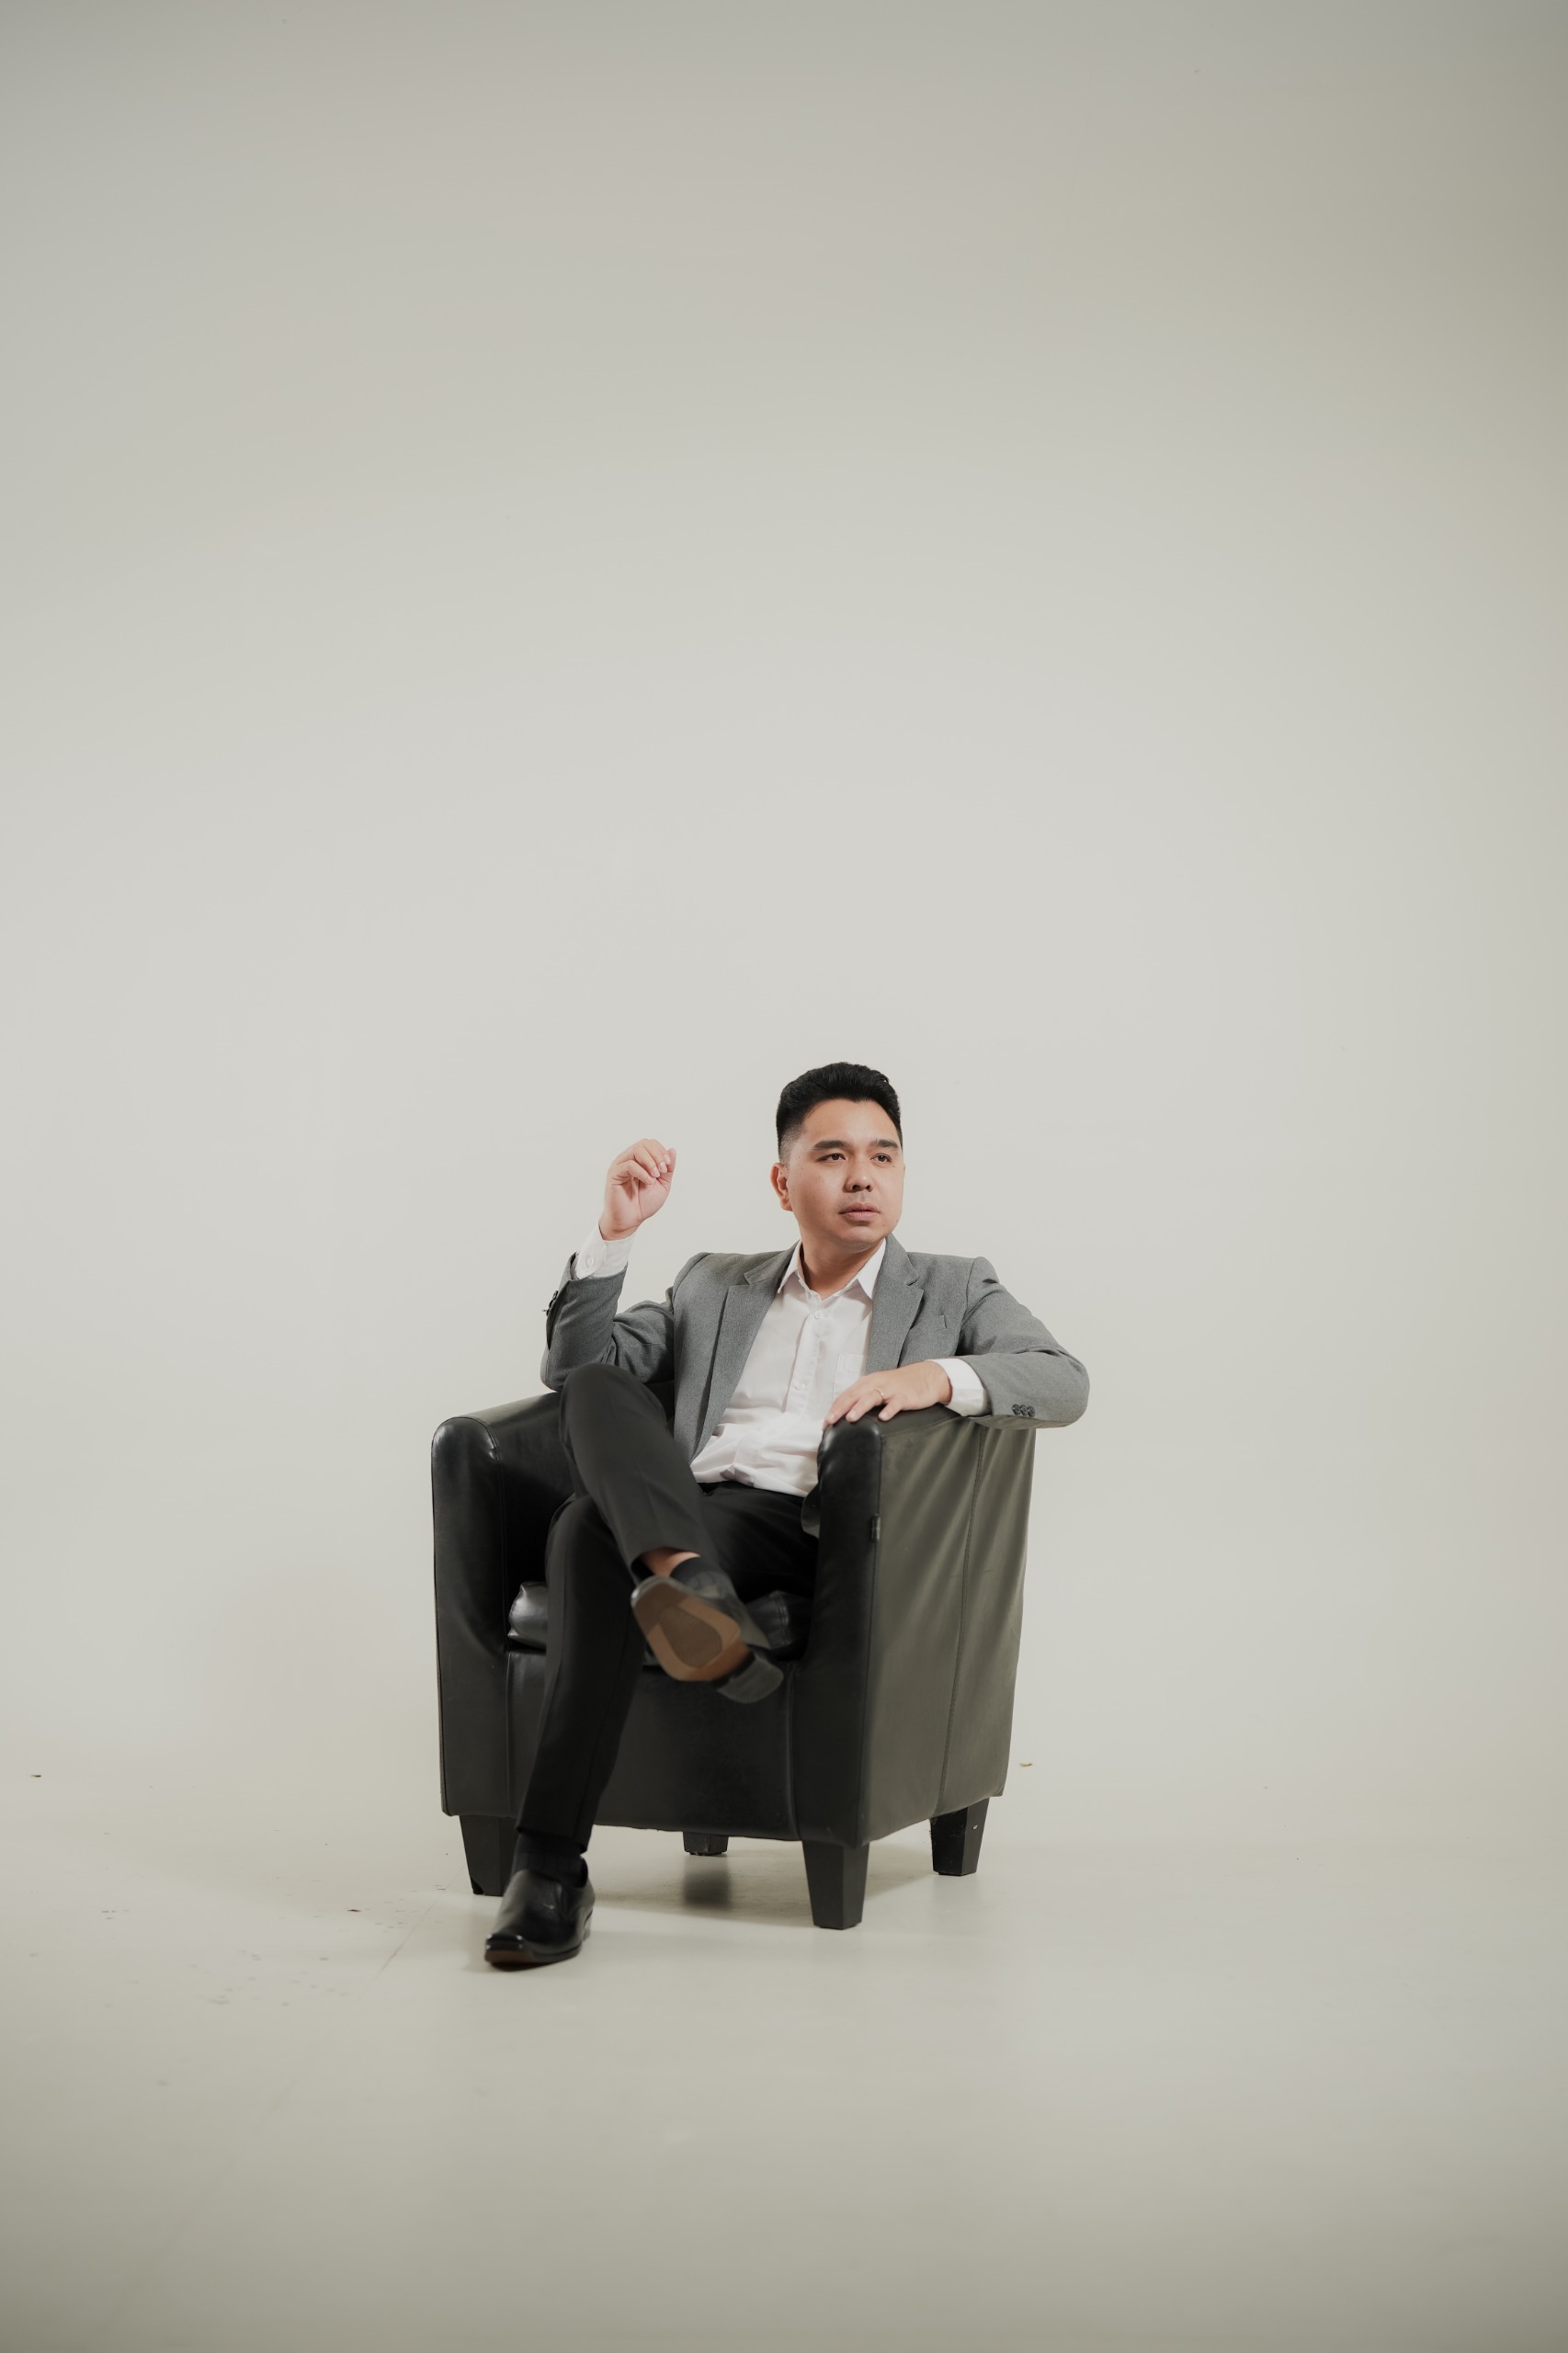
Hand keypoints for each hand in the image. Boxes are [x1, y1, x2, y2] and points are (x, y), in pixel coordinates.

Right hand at [601, 1138, 675, 1238]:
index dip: (661, 1151)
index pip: (650, 1144)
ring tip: (655, 1175)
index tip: (667, 1165)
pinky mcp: (614, 1174)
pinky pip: (628, 1165)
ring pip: (636, 1149)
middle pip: (644, 1143)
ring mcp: (620, 1166)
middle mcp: (629, 1159)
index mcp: (639, 1161)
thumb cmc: (644, 1204)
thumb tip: (672, 1150)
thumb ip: (668, 1168)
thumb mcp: (663, 1184)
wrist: (631, 1220)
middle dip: (657, 1155)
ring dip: (650, 1161)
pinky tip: (648, 1182)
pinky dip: (642, 1172)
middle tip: (662, 1170)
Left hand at [824, 1361, 953, 1424]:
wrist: (927, 1376)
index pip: (847, 1395)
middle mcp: (877, 1384)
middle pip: (854, 1395)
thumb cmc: (901, 1384)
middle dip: (840, 1408)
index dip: (835, 1407)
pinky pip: (896, 1403)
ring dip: (860, 1407)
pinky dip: (889, 1410)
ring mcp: (891, 1389)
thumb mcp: (880, 1388)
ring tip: (850, 1417)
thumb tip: (847, 1415)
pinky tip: (883, 1417)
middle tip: (829, 1420)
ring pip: (872, 1397)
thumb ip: (865, 1399)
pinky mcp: (905, 1396)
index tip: (825, 1422)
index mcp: (868, 1382)